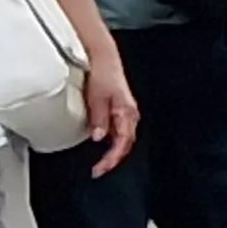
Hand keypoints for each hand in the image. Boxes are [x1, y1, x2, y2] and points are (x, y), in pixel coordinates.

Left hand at [80, 60, 140, 174]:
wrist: (103, 57)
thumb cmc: (102, 73)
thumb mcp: (96, 97)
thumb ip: (99, 118)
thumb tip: (98, 137)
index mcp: (127, 113)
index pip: (122, 143)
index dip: (111, 159)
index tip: (99, 169)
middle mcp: (129, 114)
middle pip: (125, 144)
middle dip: (113, 159)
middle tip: (98, 170)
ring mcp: (125, 112)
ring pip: (123, 138)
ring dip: (113, 151)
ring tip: (100, 161)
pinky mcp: (119, 109)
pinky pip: (119, 130)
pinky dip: (112, 141)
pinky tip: (102, 143)